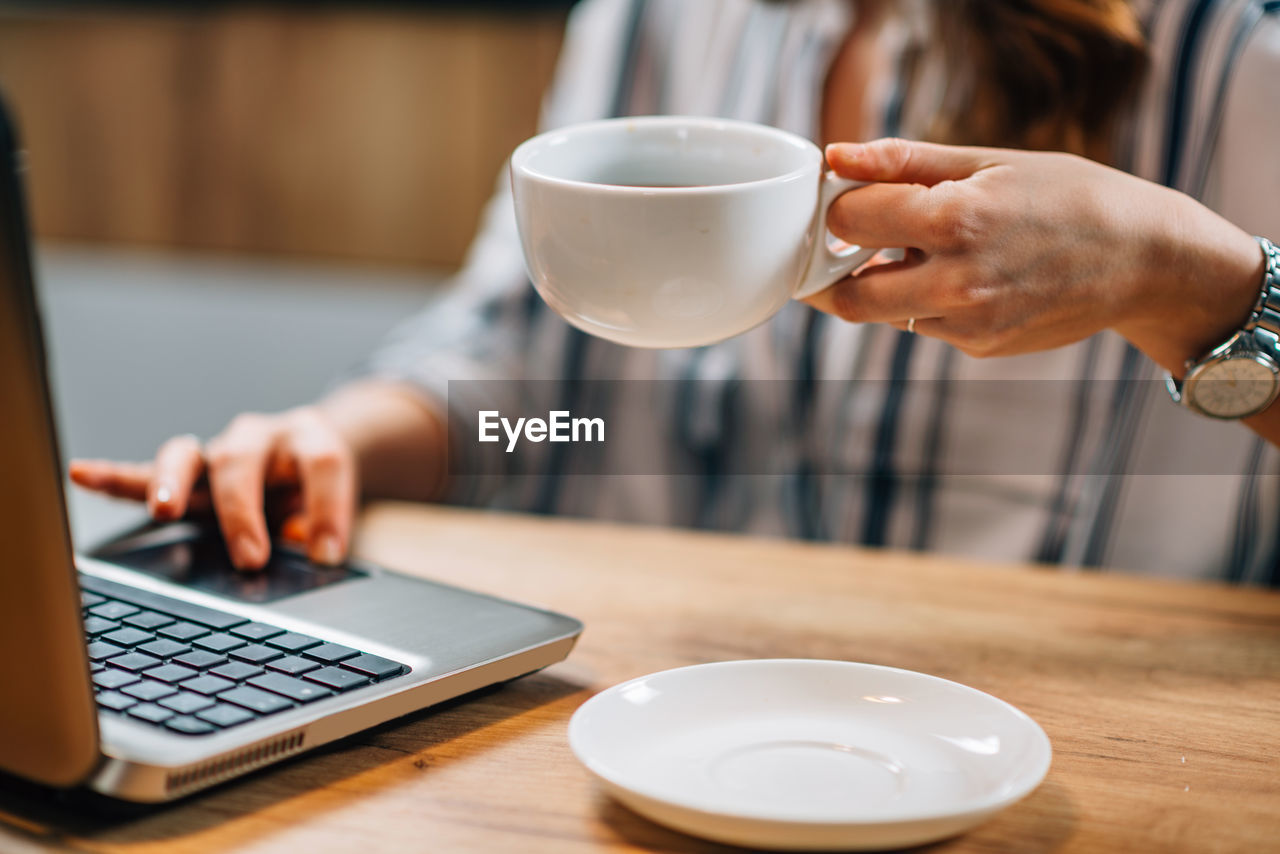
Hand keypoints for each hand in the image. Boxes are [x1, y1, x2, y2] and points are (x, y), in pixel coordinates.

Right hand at [70, 407, 356, 569]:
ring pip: (188, 454)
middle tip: (251, 558)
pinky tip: (81, 474)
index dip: (327, 507)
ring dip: (172, 483)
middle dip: (244, 511)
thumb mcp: (337, 500)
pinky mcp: (188, 473)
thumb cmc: (320, 481)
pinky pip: (146, 472)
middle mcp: (259, 437)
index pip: (321, 462)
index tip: (327, 555)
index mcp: (309, 438)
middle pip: (243, 459)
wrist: (309, 448)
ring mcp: (218, 451)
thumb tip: (312, 552)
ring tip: (162, 510)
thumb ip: (326, 524)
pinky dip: (115, 475)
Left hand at [806, 138, 1264, 371]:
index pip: (850, 221)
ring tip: (927, 251)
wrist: (1142, 258)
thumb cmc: (1067, 196)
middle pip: (848, 295)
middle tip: (858, 242)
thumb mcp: (987, 162)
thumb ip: (902, 163)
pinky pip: (924, 325)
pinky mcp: (979, 347)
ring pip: (884, 313)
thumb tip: (835, 157)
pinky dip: (924, 301)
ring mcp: (968, 323)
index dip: (842, 206)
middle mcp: (956, 281)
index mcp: (955, 220)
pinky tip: (967, 275)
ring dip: (885, 285)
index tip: (853, 198)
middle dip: (840, 268)